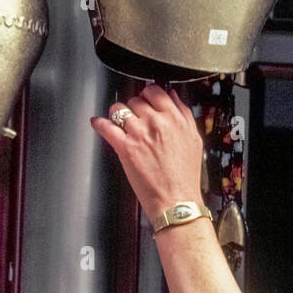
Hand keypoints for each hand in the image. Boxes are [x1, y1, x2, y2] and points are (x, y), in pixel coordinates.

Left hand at [90, 84, 204, 222]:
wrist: (177, 200)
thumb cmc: (186, 176)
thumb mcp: (194, 140)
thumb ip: (184, 114)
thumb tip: (173, 96)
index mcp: (174, 119)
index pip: (155, 91)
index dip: (148, 94)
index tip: (146, 99)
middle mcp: (156, 123)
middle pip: (136, 100)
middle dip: (134, 107)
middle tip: (135, 118)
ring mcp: (139, 134)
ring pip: (119, 109)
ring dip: (117, 114)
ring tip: (119, 122)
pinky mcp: (125, 148)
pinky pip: (106, 127)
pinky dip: (99, 124)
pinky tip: (98, 123)